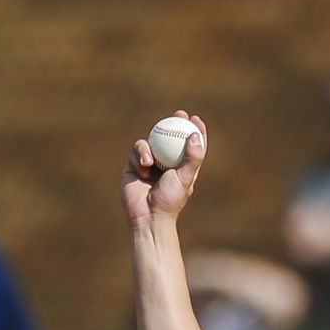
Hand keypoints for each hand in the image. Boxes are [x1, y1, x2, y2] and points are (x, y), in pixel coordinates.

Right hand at [121, 111, 206, 227]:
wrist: (148, 217)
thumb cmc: (170, 201)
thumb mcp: (185, 179)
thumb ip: (192, 158)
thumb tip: (195, 135)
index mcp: (181, 167)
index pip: (189, 145)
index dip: (194, 130)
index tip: (195, 119)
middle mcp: (166, 163)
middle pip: (169, 137)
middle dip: (173, 122)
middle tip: (178, 113)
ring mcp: (149, 164)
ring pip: (149, 142)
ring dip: (148, 148)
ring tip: (149, 162)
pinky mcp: (133, 166)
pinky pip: (135, 152)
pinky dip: (139, 158)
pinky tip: (142, 170)